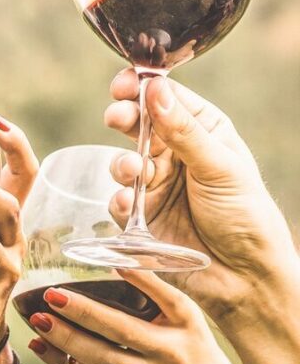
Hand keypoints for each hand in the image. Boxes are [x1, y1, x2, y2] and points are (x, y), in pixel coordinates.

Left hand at [27, 269, 246, 363]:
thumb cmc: (198, 347)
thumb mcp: (185, 313)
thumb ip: (155, 287)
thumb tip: (120, 262)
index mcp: (167, 343)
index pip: (120, 326)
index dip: (87, 311)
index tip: (59, 293)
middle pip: (103, 352)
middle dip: (67, 331)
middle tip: (41, 308)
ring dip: (60, 349)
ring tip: (37, 324)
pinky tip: (42, 346)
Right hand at [104, 69, 298, 319]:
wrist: (245, 279)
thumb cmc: (246, 217)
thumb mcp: (220, 168)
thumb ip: (183, 131)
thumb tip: (155, 88)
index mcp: (203, 131)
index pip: (166, 98)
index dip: (141, 87)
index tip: (122, 84)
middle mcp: (176, 154)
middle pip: (137, 124)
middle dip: (123, 118)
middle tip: (116, 117)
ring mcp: (156, 184)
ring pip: (123, 161)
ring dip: (122, 163)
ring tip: (132, 172)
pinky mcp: (140, 216)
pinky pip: (117, 201)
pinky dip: (119, 200)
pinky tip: (128, 205)